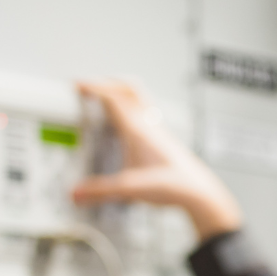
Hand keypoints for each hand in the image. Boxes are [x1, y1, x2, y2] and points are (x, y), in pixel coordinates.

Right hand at [72, 81, 242, 240]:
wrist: (200, 193)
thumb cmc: (173, 185)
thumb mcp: (130, 189)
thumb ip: (101, 191)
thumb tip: (76, 194)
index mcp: (137, 130)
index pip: (113, 97)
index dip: (93, 87)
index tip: (77, 85)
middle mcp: (149, 125)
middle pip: (129, 88)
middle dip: (108, 82)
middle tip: (91, 85)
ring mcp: (159, 131)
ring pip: (140, 98)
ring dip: (123, 92)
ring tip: (108, 96)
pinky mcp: (165, 139)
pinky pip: (147, 113)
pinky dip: (133, 108)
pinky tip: (129, 123)